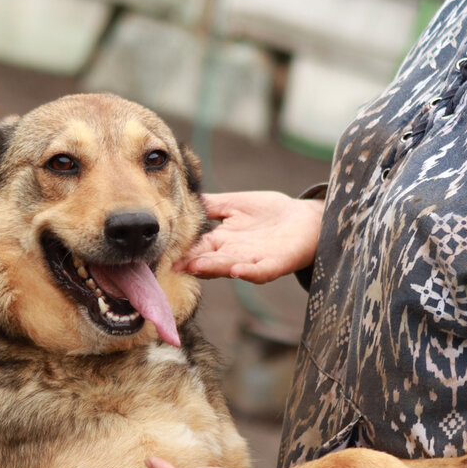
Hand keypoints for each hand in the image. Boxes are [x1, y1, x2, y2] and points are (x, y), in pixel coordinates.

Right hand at [173, 191, 323, 282]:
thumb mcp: (234, 204)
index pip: (196, 248)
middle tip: (174, 266)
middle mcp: (233, 254)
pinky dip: (249, 272)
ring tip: (197, 266)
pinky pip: (260, 271)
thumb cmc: (270, 212)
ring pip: (230, 267)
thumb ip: (210, 204)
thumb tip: (181, 194)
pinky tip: (238, 270)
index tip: (161, 252)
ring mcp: (253, 261)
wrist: (306, 220)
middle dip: (192, 264)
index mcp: (221, 241)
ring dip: (214, 268)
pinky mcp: (274, 264)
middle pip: (209, 261)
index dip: (180, 250)